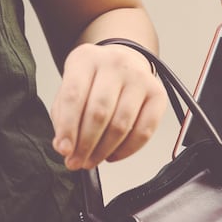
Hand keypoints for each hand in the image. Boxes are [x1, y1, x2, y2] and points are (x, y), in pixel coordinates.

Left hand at [50, 43, 167, 169]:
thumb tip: (66, 147)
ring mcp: (140, 78)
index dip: (67, 127)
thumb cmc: (94, 80)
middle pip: (100, 112)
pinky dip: (128, 149)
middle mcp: (116, 64)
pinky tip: (113, 155)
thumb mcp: (72, 86)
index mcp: (86, 59)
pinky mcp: (159, 94)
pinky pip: (145, 130)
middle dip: (86, 144)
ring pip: (122, 124)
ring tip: (92, 161)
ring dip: (105, 150)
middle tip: (77, 162)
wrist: (125, 62)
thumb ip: (63, 115)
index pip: (74, 96)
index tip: (64, 150)